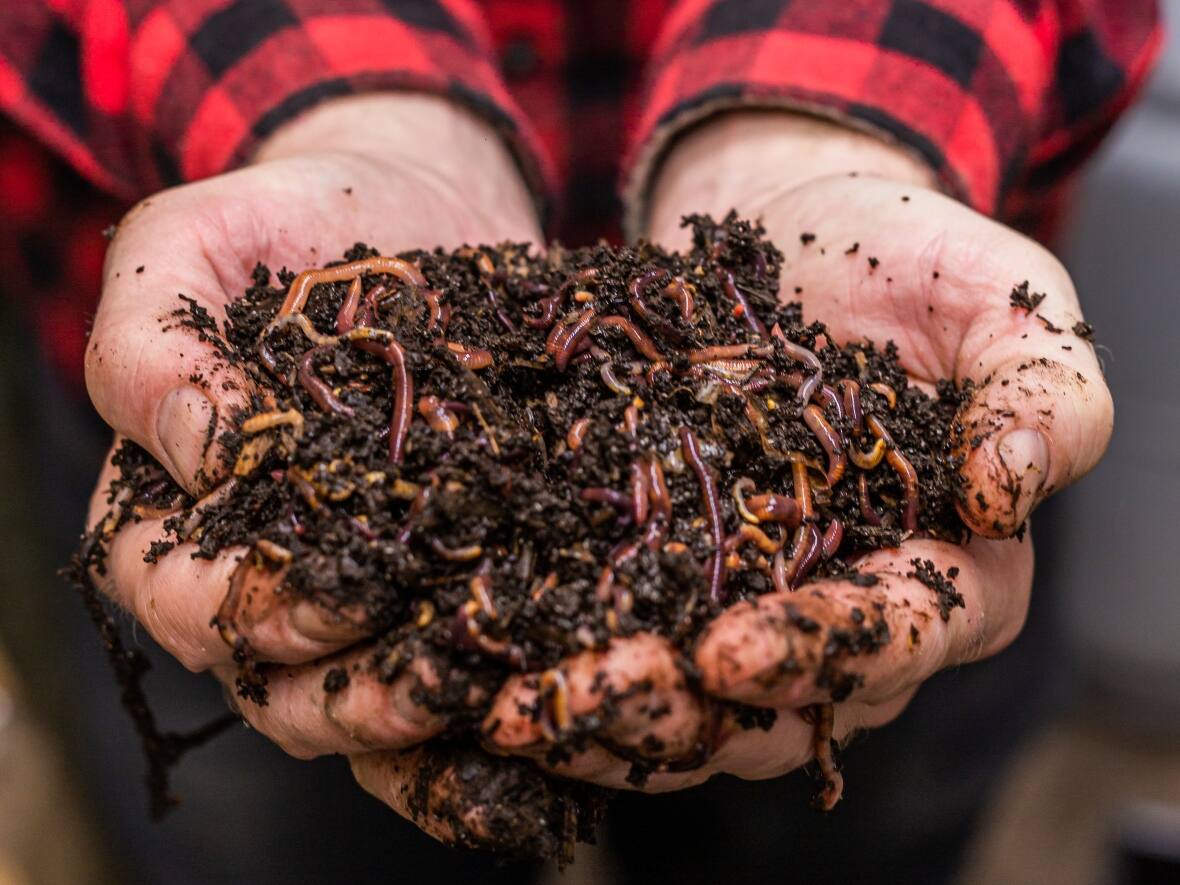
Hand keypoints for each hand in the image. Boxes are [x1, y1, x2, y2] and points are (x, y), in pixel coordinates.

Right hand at [84, 93, 540, 753]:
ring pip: (367, 693)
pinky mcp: (453, 564)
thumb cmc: (289, 221)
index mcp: (175, 509)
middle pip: (280, 678)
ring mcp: (363, 577)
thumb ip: (153, 346)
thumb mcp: (188, 245)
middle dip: (353, 698)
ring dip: (426, 713)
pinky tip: (543, 686)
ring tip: (497, 691)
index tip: (336, 599)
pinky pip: (456, 652)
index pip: (182, 597)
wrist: (417, 204)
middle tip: (436, 680)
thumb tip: (204, 452)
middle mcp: (265, 565)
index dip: (250, 615)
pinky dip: (492, 689)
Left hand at [425, 113, 1110, 796]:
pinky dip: (548, 654)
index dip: (820, 654)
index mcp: (943, 567)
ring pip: (678, 698)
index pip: (899, 636)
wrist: (787, 225)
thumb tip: (1015, 488)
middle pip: (772, 701)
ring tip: (504, 706)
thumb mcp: (996, 299)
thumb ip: (1042, 390)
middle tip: (582, 698)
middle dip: (676, 713)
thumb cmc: (903, 256)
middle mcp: (836, 610)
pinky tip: (475, 660)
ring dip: (593, 712)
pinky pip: (606, 632)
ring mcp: (737, 600)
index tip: (730, 651)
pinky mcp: (653, 568)